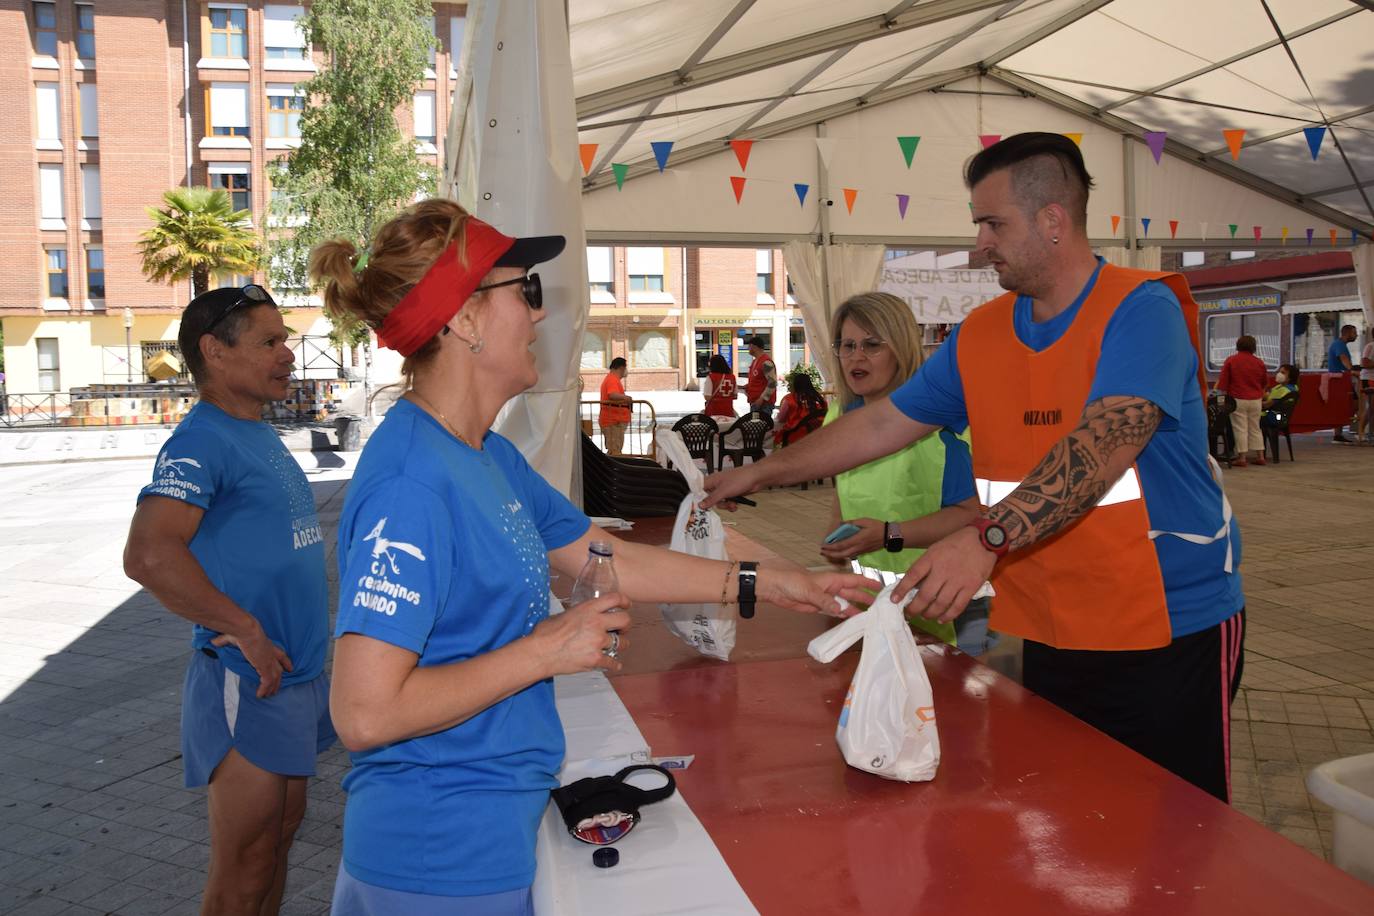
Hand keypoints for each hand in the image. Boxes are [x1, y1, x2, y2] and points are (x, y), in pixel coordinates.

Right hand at [212, 623, 292, 698]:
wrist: (246, 630)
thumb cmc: (241, 630)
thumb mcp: (233, 636)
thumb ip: (224, 640)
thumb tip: (214, 642)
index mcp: (268, 645)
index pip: (281, 655)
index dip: (286, 663)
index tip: (290, 669)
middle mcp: (271, 654)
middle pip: (279, 670)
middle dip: (278, 681)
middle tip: (275, 689)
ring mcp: (269, 661)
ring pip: (275, 678)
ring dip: (272, 688)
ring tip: (268, 695)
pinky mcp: (265, 666)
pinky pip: (267, 681)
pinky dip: (264, 689)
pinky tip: (260, 695)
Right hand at [532, 592, 631, 675]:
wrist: (539, 653)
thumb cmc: (545, 634)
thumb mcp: (564, 614)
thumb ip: (580, 614)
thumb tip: (585, 616)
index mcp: (588, 609)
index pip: (615, 598)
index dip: (624, 601)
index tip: (627, 605)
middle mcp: (596, 623)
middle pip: (625, 620)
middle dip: (625, 625)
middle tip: (622, 629)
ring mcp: (597, 642)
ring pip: (622, 643)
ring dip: (620, 645)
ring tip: (615, 647)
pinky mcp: (595, 659)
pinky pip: (613, 662)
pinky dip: (614, 664)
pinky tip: (613, 664)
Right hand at [701, 464, 760, 509]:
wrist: (756, 478)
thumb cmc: (741, 478)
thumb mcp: (724, 491)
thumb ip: (711, 499)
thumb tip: (701, 504)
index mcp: (711, 480)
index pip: (699, 490)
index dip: (698, 498)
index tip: (700, 507)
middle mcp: (716, 484)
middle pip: (709, 498)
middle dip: (716, 504)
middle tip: (720, 505)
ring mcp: (724, 489)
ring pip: (719, 502)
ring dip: (725, 505)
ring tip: (731, 504)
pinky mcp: (731, 493)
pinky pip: (727, 502)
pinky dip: (730, 505)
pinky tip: (735, 504)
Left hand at [757, 567, 880, 616]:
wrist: (777, 589)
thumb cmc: (793, 583)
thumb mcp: (810, 591)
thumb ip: (825, 601)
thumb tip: (840, 610)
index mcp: (833, 579)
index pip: (855, 580)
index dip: (868, 583)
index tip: (882, 587)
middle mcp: (833, 588)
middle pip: (853, 593)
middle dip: (865, 599)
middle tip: (879, 607)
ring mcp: (827, 598)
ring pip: (845, 603)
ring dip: (855, 609)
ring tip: (868, 617)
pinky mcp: (820, 607)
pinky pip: (835, 611)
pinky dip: (842, 615)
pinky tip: (851, 621)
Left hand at [818, 517, 882, 561]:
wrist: (889, 536)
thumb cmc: (876, 527)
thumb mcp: (864, 521)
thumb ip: (852, 523)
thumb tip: (840, 524)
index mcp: (857, 539)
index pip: (841, 545)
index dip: (831, 546)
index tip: (823, 545)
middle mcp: (857, 547)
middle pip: (841, 554)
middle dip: (830, 554)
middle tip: (822, 551)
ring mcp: (860, 551)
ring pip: (845, 556)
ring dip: (835, 555)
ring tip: (827, 553)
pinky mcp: (862, 552)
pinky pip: (850, 556)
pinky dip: (842, 555)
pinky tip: (838, 553)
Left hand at [894, 526, 994, 623]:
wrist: (983, 540)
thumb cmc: (956, 543)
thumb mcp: (936, 548)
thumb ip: (925, 564)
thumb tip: (913, 583)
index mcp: (932, 558)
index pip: (912, 575)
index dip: (901, 590)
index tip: (894, 600)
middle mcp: (943, 571)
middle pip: (925, 595)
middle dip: (914, 608)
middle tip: (909, 613)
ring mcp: (957, 580)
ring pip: (940, 604)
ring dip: (930, 614)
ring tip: (925, 616)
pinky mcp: (971, 588)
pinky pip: (958, 606)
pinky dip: (948, 616)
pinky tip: (941, 619)